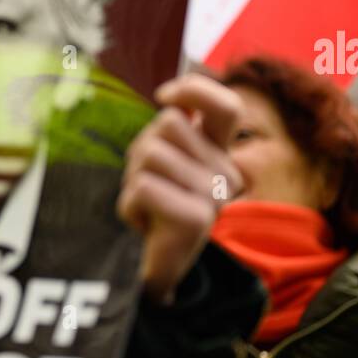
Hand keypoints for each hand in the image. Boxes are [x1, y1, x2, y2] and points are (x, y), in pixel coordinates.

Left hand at [116, 73, 243, 304]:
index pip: (227, 106)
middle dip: (141, 149)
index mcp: (222, 153)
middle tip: (148, 184)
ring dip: (133, 177)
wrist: (153, 267)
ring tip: (145, 204)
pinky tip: (142, 224)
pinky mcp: (196, 220)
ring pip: (151, 153)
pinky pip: (144, 187)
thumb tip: (171, 97)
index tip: (164, 97)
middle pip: (168, 124)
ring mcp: (214, 197)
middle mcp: (227, 174)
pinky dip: (129, 204)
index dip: (194, 90)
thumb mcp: (165, 157)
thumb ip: (175, 126)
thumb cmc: (154, 204)